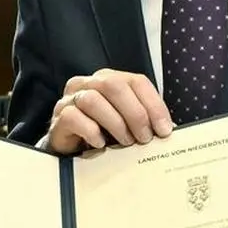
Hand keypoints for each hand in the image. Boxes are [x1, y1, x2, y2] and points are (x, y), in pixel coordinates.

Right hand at [45, 68, 172, 154]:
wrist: (71, 148)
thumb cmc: (103, 132)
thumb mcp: (126, 123)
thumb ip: (144, 120)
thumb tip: (167, 129)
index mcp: (109, 79)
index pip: (136, 81)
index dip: (153, 104)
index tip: (164, 129)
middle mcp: (89, 83)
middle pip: (114, 86)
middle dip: (135, 113)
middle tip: (145, 138)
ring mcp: (71, 98)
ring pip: (93, 100)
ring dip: (115, 123)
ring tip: (126, 142)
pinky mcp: (60, 116)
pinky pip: (74, 117)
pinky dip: (91, 131)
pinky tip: (101, 144)